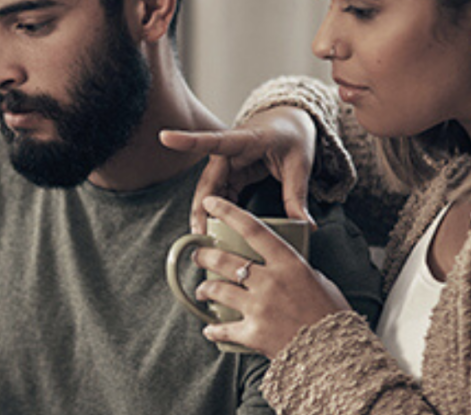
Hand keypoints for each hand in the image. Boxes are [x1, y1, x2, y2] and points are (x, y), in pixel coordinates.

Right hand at [160, 106, 316, 234]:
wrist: (290, 123)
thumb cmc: (293, 136)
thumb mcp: (300, 164)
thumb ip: (297, 195)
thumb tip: (306, 225)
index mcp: (247, 139)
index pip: (214, 140)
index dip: (188, 141)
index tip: (165, 137)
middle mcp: (230, 150)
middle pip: (208, 180)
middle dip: (201, 207)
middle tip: (199, 232)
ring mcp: (227, 162)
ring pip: (209, 190)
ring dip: (205, 213)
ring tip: (203, 236)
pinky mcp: (229, 172)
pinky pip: (218, 194)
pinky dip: (217, 211)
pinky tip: (217, 228)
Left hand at [193, 197, 350, 357]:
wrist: (336, 354)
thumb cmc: (333, 316)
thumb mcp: (320, 281)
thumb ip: (296, 269)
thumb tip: (284, 264)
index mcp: (288, 263)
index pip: (252, 229)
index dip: (228, 212)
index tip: (210, 202)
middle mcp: (269, 281)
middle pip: (225, 260)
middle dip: (204, 256)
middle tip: (198, 255)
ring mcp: (259, 307)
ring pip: (218, 290)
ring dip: (205, 289)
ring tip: (202, 291)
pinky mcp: (253, 333)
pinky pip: (224, 328)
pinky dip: (214, 329)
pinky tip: (209, 329)